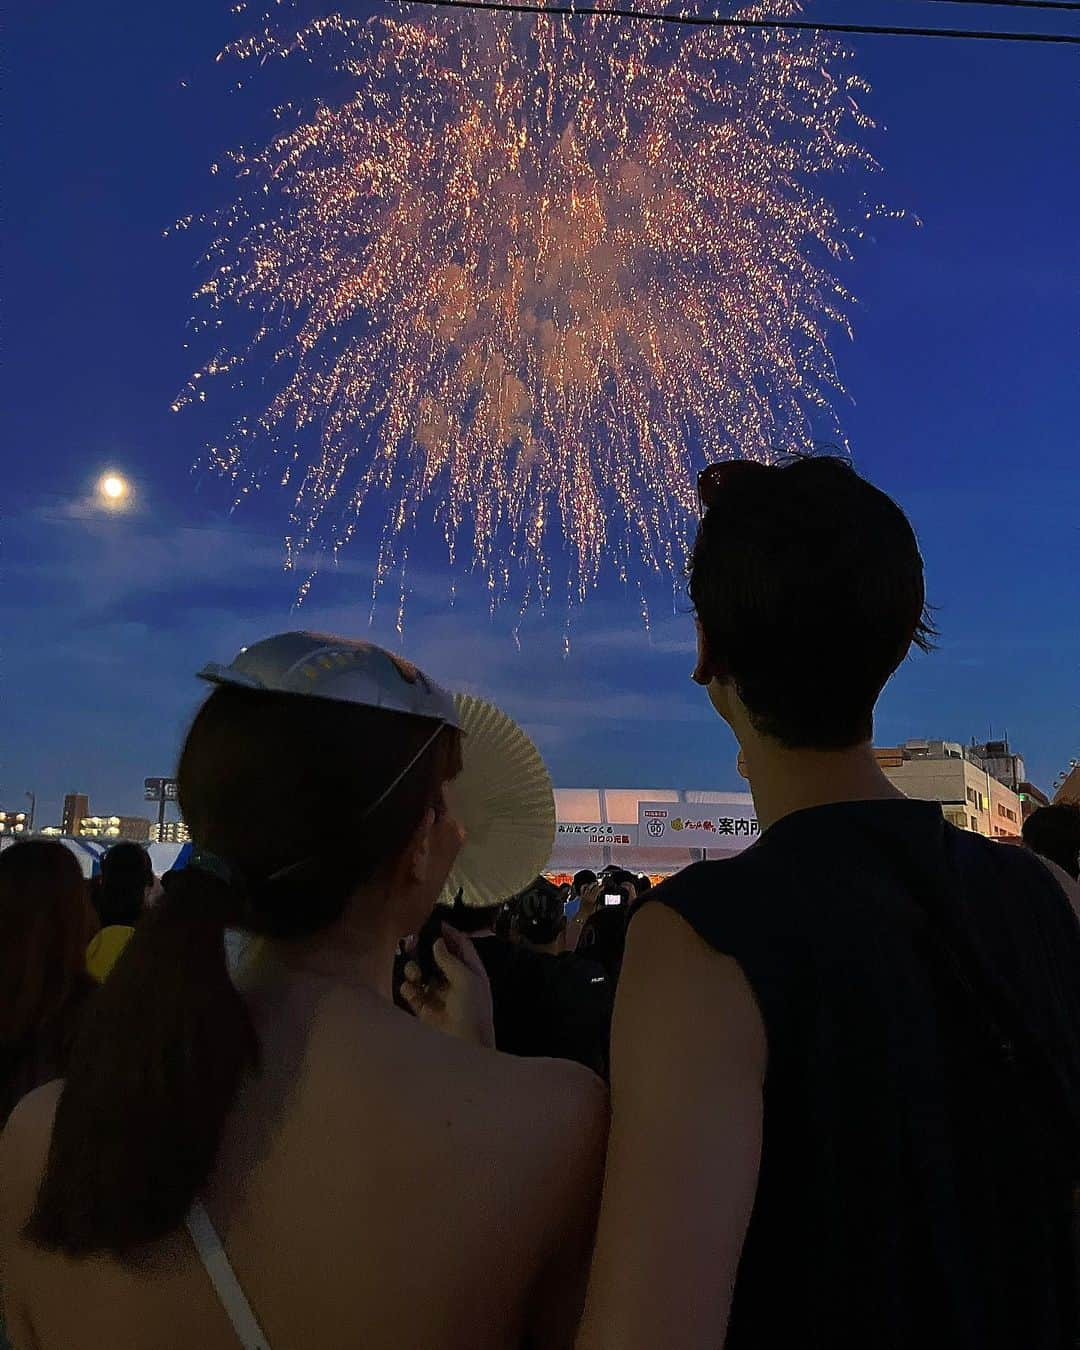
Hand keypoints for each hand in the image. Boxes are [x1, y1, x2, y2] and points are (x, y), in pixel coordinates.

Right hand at [399, 924, 494, 1048]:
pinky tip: (412, 989)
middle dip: (424, 949)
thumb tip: (437, 942)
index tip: (436, 922)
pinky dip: (408, 987)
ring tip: (415, 973)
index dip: (449, 933)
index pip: (460, 945)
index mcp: (470, 971)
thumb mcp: (466, 980)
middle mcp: (453, 979)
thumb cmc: (472, 1010)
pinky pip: (410, 990)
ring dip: (414, 968)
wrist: (464, 1045)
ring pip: (421, 971)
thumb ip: (449, 959)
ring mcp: (437, 993)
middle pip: (436, 956)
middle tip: (412, 941)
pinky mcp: (423, 1007)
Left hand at [577, 882, 601, 918]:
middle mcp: (587, 896)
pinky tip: (586, 884)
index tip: (603, 886)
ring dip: (591, 884)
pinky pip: (582, 889)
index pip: (597, 891)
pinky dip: (584, 886)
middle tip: (600, 883)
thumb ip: (600, 905)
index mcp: (592, 899)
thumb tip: (604, 903)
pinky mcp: (581, 896)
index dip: (600, 888)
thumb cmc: (589, 912)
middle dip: (597, 885)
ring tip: (594, 883)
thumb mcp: (596, 909)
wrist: (582, 914)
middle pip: (593, 888)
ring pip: (588, 887)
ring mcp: (584, 895)